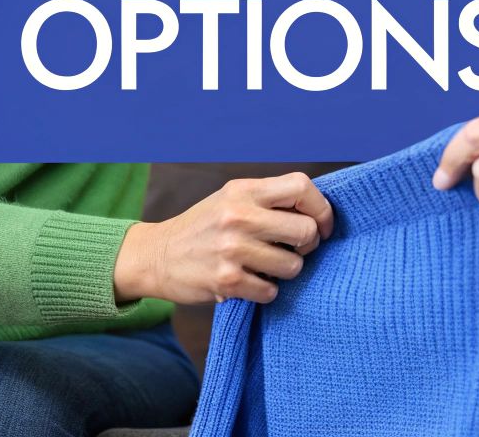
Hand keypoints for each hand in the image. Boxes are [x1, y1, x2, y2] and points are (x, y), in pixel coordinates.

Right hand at [114, 172, 334, 305]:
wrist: (156, 256)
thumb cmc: (204, 227)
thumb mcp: (231, 199)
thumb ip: (268, 200)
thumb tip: (317, 212)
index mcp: (243, 190)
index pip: (301, 187)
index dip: (321, 208)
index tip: (321, 225)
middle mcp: (238, 216)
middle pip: (305, 231)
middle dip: (308, 245)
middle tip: (294, 250)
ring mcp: (232, 248)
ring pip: (293, 266)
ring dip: (286, 271)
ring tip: (266, 267)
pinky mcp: (226, 280)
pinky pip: (271, 291)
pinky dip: (265, 291)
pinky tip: (249, 282)